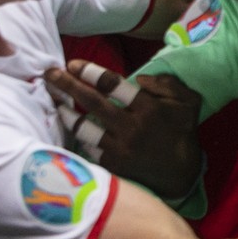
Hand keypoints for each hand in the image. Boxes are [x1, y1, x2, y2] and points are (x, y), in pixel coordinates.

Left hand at [43, 59, 202, 198]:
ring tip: (55, 100)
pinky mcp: (112, 165)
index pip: (114, 85)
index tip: (73, 64)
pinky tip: (72, 126)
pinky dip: (79, 136)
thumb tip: (139, 78)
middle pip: (93, 102)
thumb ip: (167, 84)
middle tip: (50, 73)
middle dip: (68, 84)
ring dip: (66, 112)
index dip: (91, 72)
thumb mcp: (188, 102)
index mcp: (149, 109)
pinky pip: (88, 147)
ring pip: (84, 127)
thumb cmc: (182, 132)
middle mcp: (131, 127)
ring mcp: (120, 148)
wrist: (180, 174)